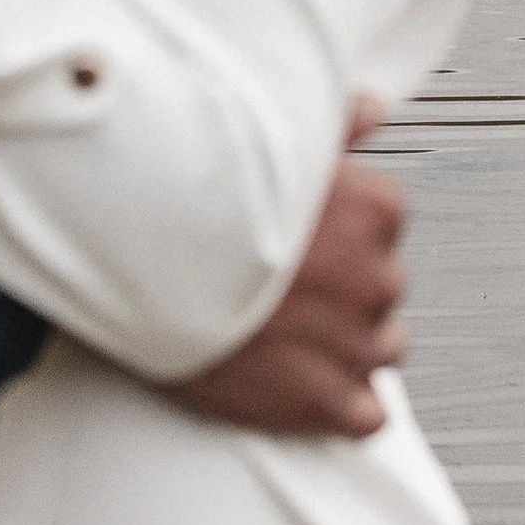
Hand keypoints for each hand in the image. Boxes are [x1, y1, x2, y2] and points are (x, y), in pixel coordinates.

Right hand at [169, 105, 407, 438]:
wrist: (139, 260)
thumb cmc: (200, 196)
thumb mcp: (271, 137)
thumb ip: (336, 126)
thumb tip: (370, 110)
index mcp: (376, 210)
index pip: (386, 223)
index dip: (339, 228)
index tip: (300, 232)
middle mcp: (380, 279)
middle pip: (383, 287)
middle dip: (342, 286)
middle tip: (282, 277)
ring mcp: (356, 347)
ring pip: (380, 348)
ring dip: (341, 342)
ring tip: (283, 325)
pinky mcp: (326, 404)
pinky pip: (365, 414)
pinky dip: (338, 402)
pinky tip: (295, 375)